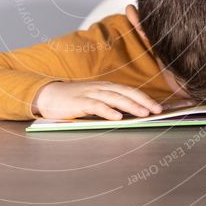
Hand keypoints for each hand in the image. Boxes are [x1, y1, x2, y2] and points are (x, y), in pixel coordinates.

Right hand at [32, 81, 163, 119]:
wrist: (47, 95)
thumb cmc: (72, 101)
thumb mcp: (93, 100)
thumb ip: (109, 104)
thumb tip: (129, 115)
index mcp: (105, 87)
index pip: (129, 91)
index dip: (144, 98)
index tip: (158, 107)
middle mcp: (100, 88)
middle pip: (126, 93)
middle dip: (143, 101)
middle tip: (157, 110)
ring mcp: (89, 94)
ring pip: (114, 98)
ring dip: (131, 106)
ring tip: (144, 114)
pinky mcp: (79, 102)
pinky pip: (96, 106)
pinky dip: (108, 111)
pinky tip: (117, 117)